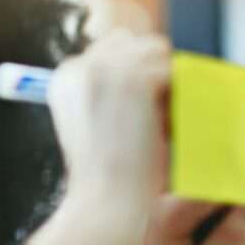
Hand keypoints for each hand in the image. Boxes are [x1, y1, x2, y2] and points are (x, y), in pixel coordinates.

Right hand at [47, 30, 171, 244]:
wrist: (106, 202)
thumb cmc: (106, 175)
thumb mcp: (95, 124)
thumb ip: (110, 92)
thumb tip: (151, 68)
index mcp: (64, 78)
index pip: (112, 47)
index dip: (136, 72)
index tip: (144, 104)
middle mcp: (80, 67)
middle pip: (135, 42)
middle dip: (154, 69)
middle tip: (158, 112)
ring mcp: (106, 70)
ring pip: (159, 53)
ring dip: (169, 82)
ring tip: (163, 123)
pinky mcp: (136, 80)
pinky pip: (174, 72)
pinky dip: (180, 96)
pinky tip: (168, 127)